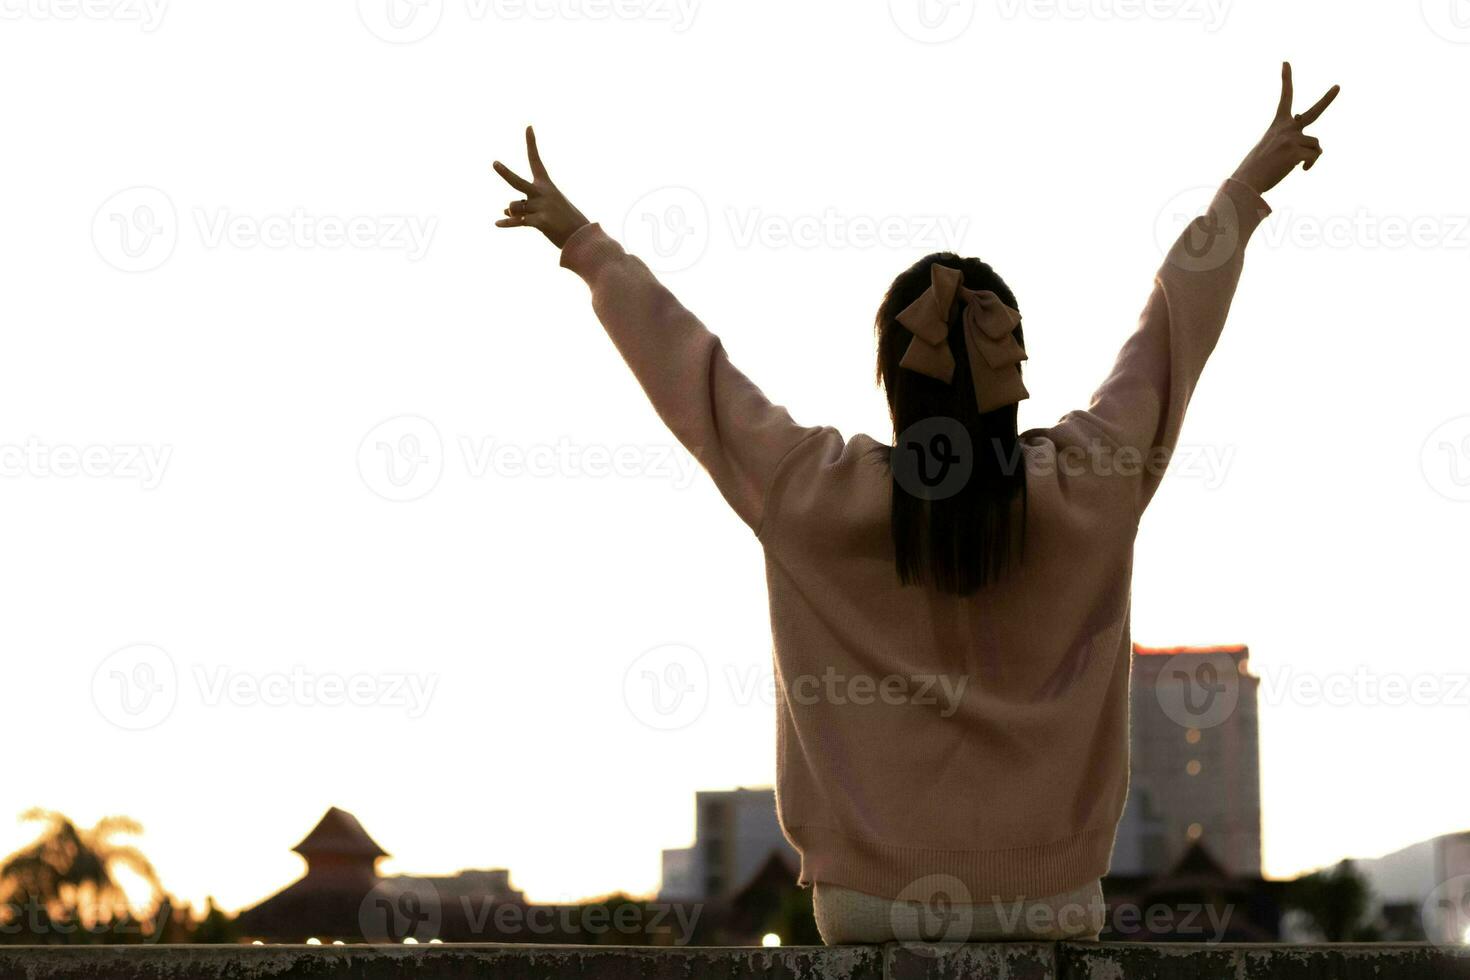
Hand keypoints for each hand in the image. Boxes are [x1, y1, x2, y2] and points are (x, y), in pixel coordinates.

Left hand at [493, 127, 589, 248]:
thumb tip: (504, 210)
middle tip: (494, 163)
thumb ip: (523, 206)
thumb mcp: (544, 208)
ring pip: (514, 206)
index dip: (531, 143)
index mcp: (546, 185)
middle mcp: (542, 193)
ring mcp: (541, 207)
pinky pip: (518, 221)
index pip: (536, 160)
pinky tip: (497, 223)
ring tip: (521, 216)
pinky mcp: (541, 222)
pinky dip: (507, 223)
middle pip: (517, 182)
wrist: (580, 236)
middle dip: (505, 173)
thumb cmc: (563, 220)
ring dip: (513, 211)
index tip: (528, 127)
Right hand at [1231, 62, 1340, 195]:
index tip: (1286, 63)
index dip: (1286, 79)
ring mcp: (1292, 139)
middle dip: (1328, 99)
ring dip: (1310, 155)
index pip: (1285, 97)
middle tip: (1338, 87)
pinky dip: (1310, 165)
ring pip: (1315, 145)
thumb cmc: (1258, 167)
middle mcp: (1287, 128)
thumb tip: (1318, 148)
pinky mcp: (1296, 152)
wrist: (1247, 180)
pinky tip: (1302, 170)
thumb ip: (1293, 141)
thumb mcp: (1272, 148)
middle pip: (1314, 112)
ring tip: (1296, 165)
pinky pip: (1314, 156)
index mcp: (1278, 124)